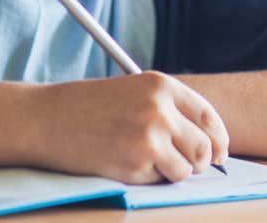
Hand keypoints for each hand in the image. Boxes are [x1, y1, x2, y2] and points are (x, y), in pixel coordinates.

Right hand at [28, 71, 228, 183]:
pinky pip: (160, 180)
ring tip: (146, 160)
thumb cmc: (88, 107)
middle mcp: (161, 109)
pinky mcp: (135, 163)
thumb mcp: (133, 91)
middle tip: (185, 164)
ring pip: (187, 169)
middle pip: (204, 147)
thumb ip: (168, 109)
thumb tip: (208, 142)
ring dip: (173, 171)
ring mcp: (149, 137)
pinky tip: (126, 162)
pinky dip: (150, 178)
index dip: (219, 139)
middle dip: (199, 161)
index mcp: (163, 86)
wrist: (46, 118)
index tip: (219, 153)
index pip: (209, 117)